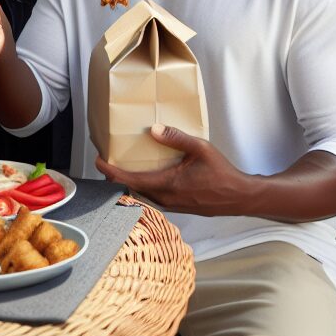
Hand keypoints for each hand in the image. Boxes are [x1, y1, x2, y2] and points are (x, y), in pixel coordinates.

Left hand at [95, 124, 248, 215]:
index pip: (129, 179)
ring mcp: (170, 205)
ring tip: (123, 165)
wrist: (238, 196)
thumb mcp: (200, 149)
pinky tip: (147, 174)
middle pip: (131, 189)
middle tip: (108, 160)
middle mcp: (165, 199)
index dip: (110, 171)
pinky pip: (152, 197)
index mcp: (167, 185)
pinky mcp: (177, 206)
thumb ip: (177, 138)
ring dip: (129, 182)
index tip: (98, 160)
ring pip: (141, 195)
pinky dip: (142, 186)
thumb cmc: (221, 173)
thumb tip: (155, 129)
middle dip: (116, 176)